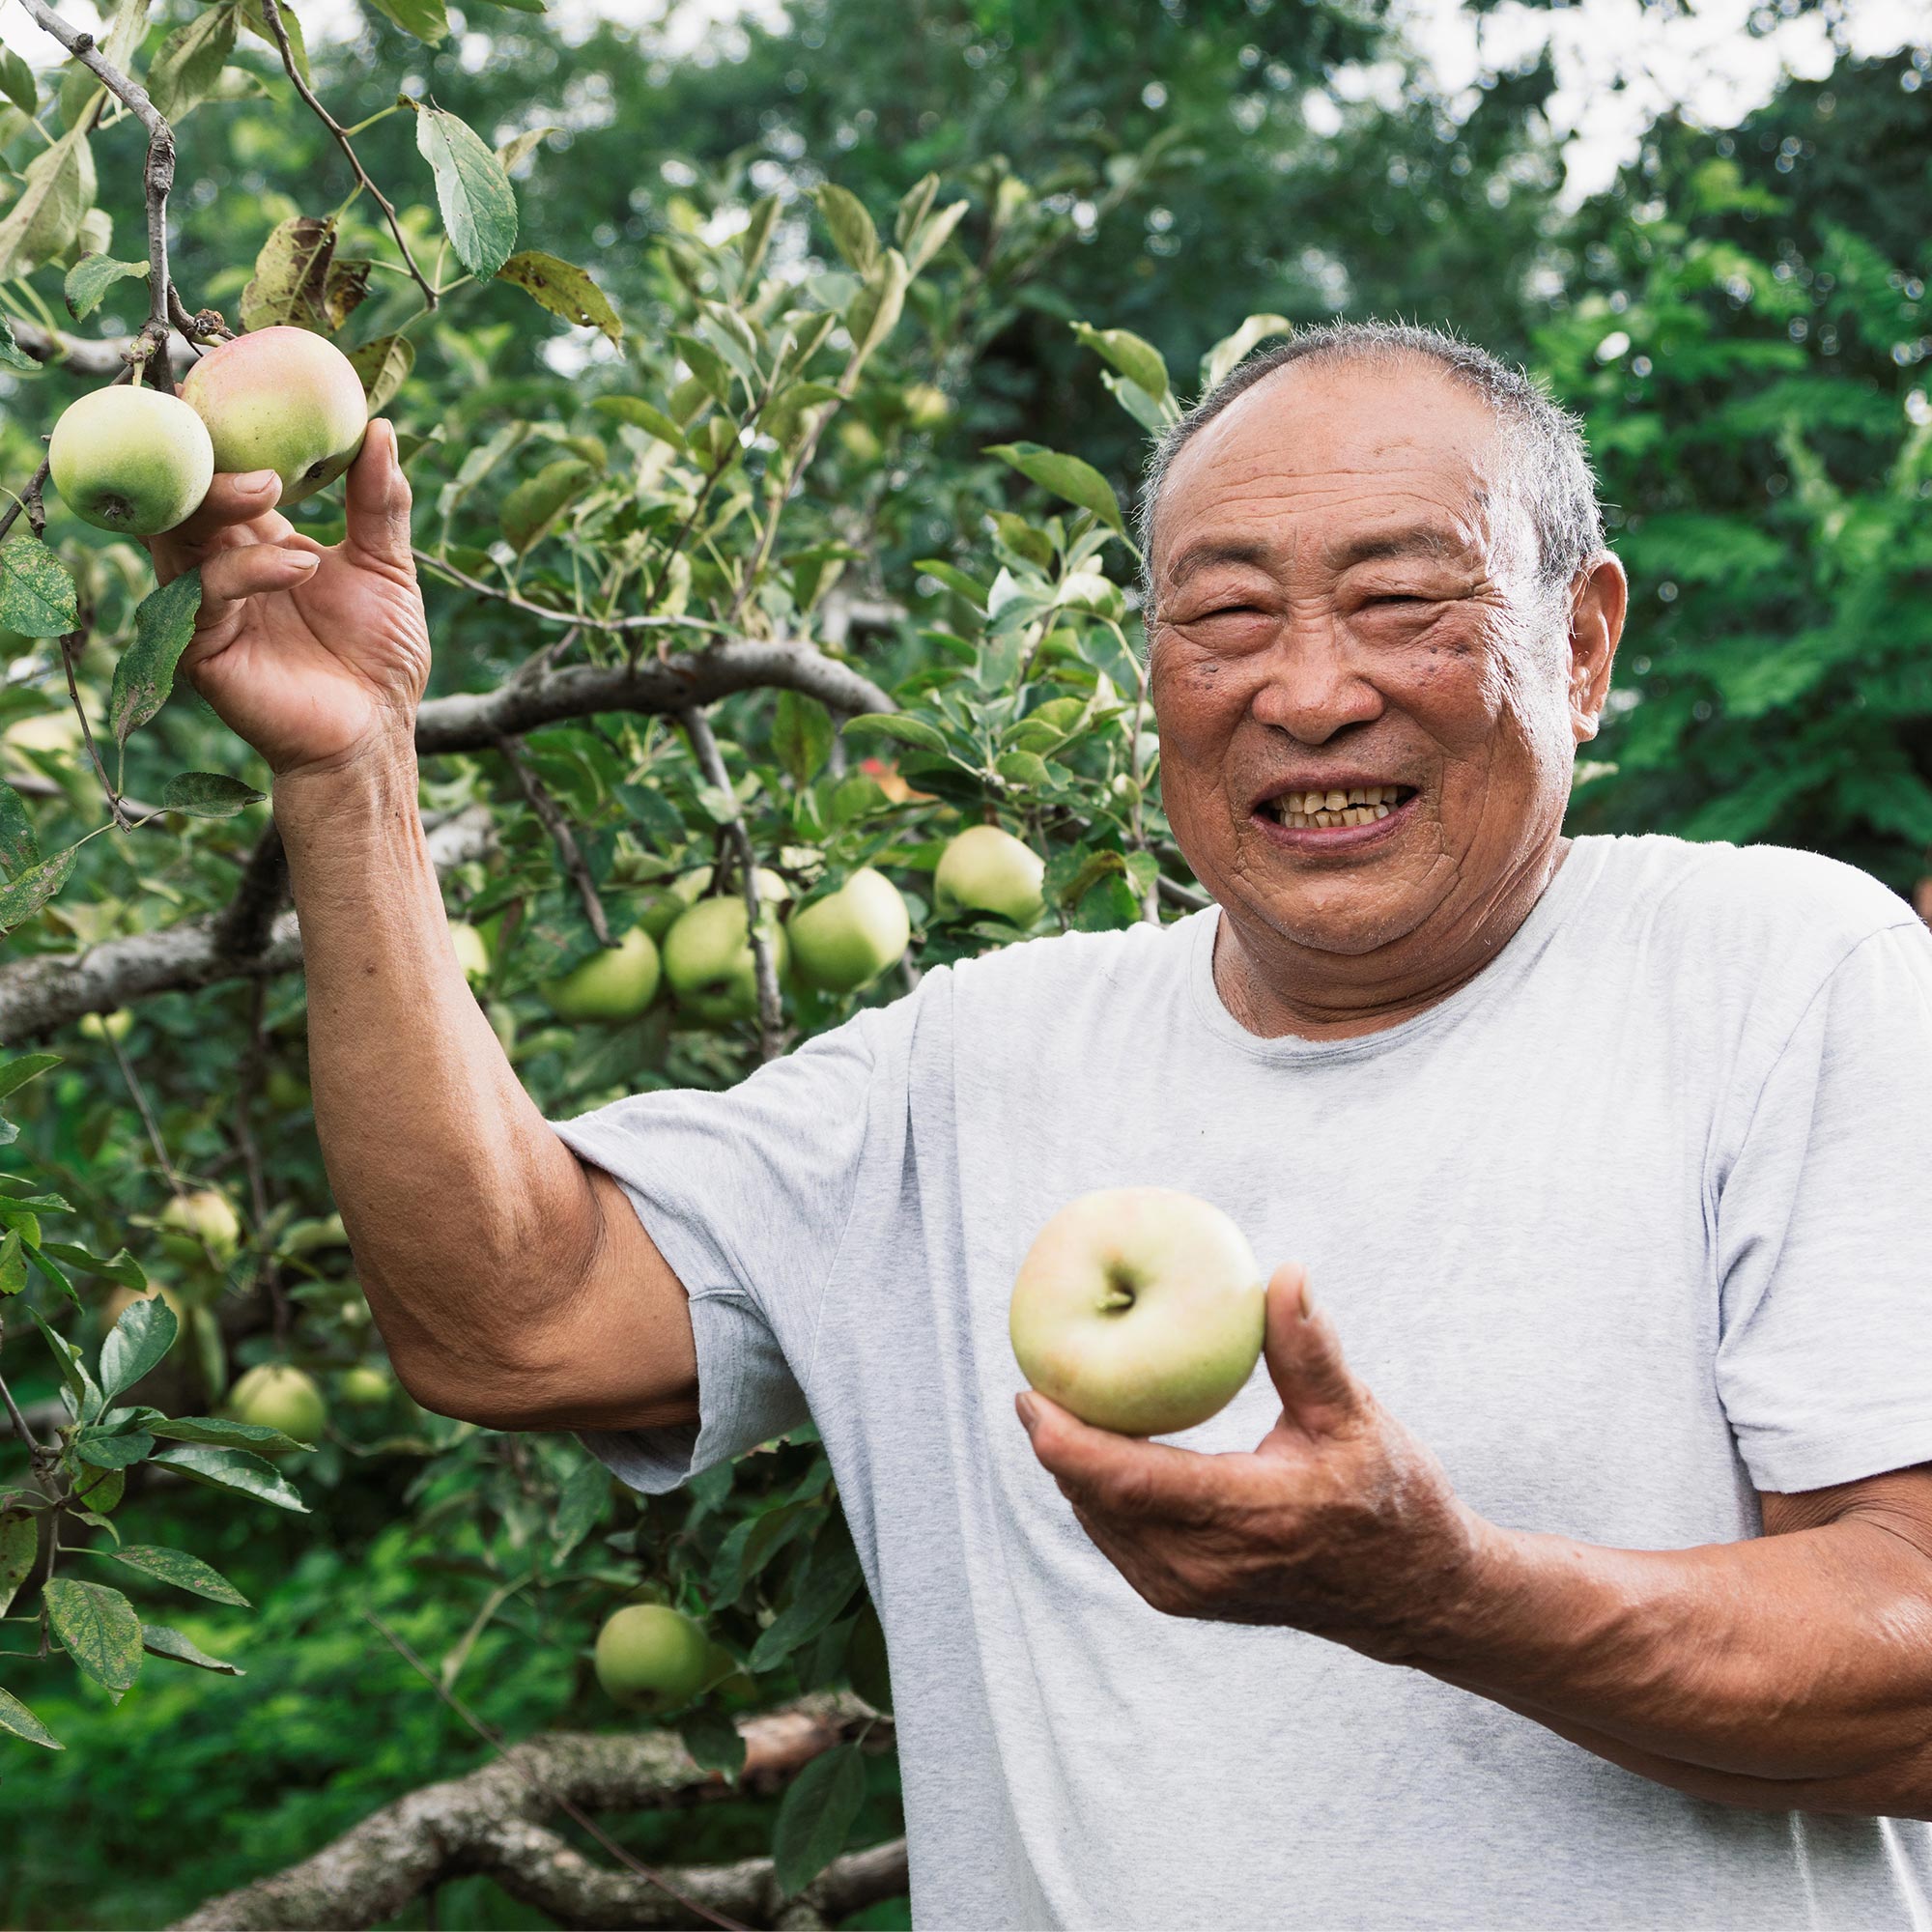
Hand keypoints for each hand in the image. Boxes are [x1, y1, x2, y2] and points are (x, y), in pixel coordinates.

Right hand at [147, 420, 431, 779]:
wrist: (375, 732)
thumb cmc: (380, 657)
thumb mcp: (388, 568)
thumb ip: (379, 502)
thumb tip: (381, 427)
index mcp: (258, 539)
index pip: (221, 473)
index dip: (225, 434)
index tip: (253, 396)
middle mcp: (221, 563)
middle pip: (186, 492)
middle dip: (213, 462)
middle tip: (266, 456)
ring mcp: (203, 604)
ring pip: (179, 533)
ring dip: (222, 504)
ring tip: (275, 492)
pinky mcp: (197, 646)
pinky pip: (202, 592)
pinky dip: (247, 569)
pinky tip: (300, 566)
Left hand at [1017, 1266, 1486, 1659]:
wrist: (1410, 1592)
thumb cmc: (1390, 1495)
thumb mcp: (1358, 1418)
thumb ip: (1311, 1351)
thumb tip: (1284, 1274)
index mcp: (1251, 1516)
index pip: (1130, 1484)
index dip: (1067, 1441)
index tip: (1030, 1392)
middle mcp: (1209, 1566)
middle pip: (1097, 1501)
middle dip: (1056, 1440)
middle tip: (1041, 1372)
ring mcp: (1190, 1591)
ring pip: (1099, 1521)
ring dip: (1073, 1464)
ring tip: (1059, 1397)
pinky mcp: (1181, 1598)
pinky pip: (1116, 1537)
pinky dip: (1097, 1491)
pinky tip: (1093, 1443)